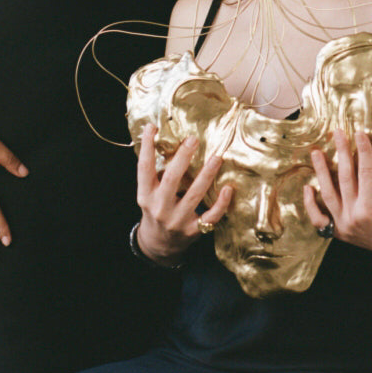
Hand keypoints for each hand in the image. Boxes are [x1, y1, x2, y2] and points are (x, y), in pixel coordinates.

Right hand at [135, 125, 231, 264]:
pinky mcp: (193, 230)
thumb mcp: (149, 193)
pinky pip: (210, 216)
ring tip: (217, 158)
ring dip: (206, 175)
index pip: (144, 168)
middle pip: (171, 179)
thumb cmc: (156, 210)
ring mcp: (177, 220)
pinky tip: (227, 188)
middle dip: (182, 158)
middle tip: (193, 139)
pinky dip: (220, 203)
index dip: (147, 146)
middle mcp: (159, 207)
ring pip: (194, 195)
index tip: (153, 127)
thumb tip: (169, 140)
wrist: (158, 245)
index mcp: (146, 194)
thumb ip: (156, 173)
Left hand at [305, 130, 371, 269]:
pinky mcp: (338, 233)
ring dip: (321, 172)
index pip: (365, 172)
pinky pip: (319, 219)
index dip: (363, 151)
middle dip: (342, 152)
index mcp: (371, 210)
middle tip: (338, 133)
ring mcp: (343, 226)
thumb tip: (369, 153)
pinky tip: (308, 187)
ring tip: (316, 152)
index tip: (359, 133)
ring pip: (328, 194)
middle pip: (345, 178)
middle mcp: (354, 218)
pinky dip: (311, 204)